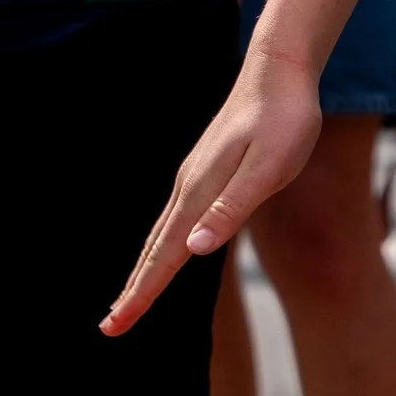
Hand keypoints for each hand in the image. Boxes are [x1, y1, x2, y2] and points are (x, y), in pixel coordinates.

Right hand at [103, 46, 321, 333]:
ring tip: (130, 298)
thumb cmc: (284, 120)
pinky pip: (175, 217)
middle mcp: (189, 186)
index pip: (165, 255)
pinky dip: (162, 244)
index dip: (142, 294)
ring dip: (145, 268)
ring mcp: (194, 176)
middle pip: (154, 249)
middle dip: (133, 290)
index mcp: (201, 191)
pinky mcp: (205, 170)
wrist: (281, 69)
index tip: (116, 326)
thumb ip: (233, 207)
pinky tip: (169, 250)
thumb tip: (194, 249)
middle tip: (110, 327)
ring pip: (162, 232)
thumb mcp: (269, 167)